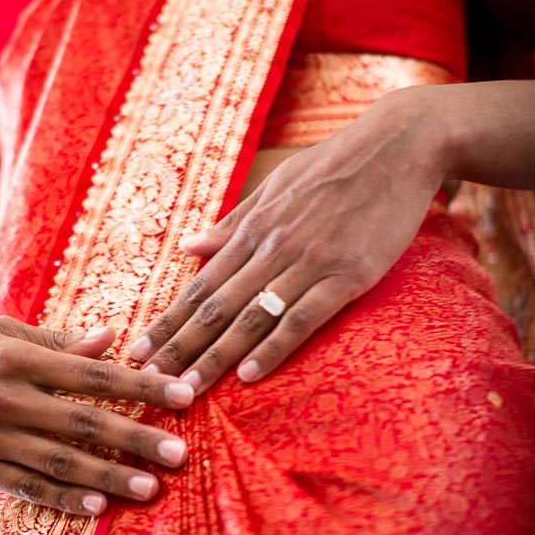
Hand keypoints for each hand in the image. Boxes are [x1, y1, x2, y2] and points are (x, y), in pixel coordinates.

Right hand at [0, 316, 194, 515]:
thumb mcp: (2, 332)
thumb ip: (59, 341)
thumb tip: (113, 338)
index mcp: (18, 358)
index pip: (94, 373)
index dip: (142, 386)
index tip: (184, 396)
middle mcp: (6, 398)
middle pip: (84, 422)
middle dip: (136, 438)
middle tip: (180, 454)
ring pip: (58, 462)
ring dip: (108, 477)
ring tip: (150, 489)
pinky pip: (26, 487)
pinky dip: (62, 498)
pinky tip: (97, 507)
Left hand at [130, 90, 444, 390]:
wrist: (397, 146)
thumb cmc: (335, 165)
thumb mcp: (276, 186)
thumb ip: (233, 222)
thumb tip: (187, 246)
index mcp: (253, 229)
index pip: (200, 285)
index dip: (167, 321)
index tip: (137, 351)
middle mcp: (272, 248)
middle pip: (216, 306)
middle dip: (178, 347)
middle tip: (145, 381)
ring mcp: (309, 263)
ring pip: (251, 317)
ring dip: (215, 356)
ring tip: (185, 388)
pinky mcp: (347, 275)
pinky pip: (303, 319)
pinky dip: (274, 348)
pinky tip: (250, 374)